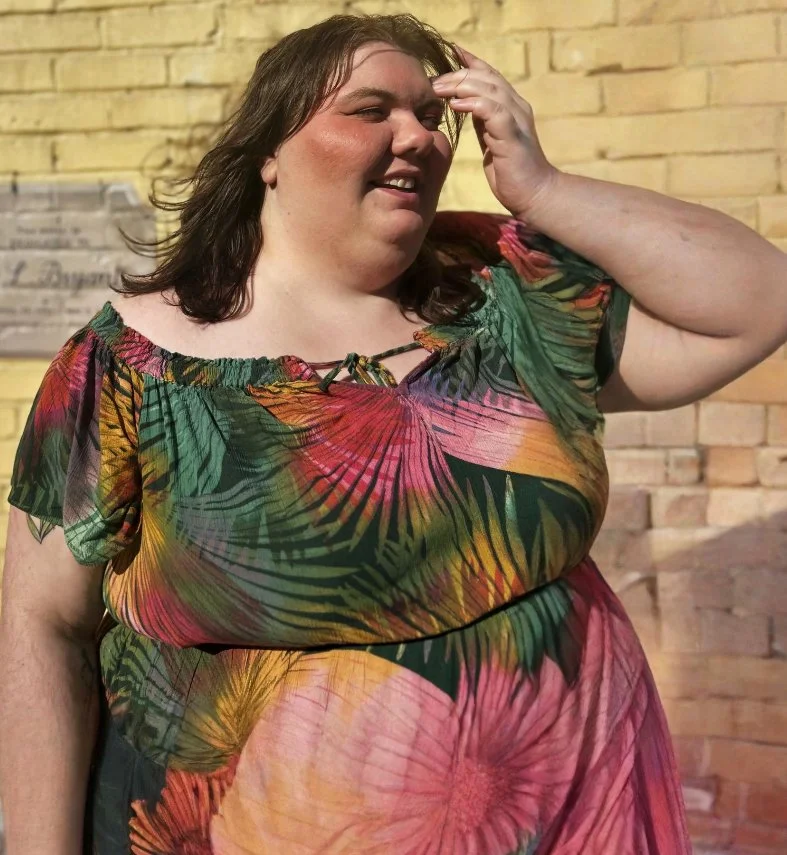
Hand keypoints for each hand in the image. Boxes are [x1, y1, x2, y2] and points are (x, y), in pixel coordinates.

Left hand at [432, 45, 559, 219]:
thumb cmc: (513, 173)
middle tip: (433, 81)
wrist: (535, 195)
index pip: (490, 76)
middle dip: (457, 75)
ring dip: (461, 86)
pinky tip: (456, 105)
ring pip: (489, 89)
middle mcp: (516, 107)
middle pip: (486, 77)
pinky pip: (493, 110)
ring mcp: (516, 119)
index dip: (470, 62)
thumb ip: (482, 122)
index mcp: (511, 108)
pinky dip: (473, 104)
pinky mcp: (512, 135)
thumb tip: (463, 107)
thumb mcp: (492, 141)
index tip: (450, 53)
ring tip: (438, 89)